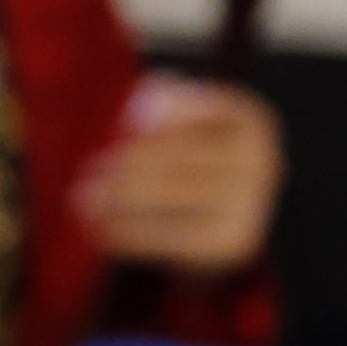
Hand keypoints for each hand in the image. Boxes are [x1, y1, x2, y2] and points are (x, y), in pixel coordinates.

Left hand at [72, 76, 278, 275]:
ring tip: (84, 199)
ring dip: (120, 197)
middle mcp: (262, 160)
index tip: (124, 120)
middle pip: (180, 154)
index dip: (166, 111)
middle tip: (88, 172)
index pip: (204, 106)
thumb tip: (137, 102)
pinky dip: (131, 232)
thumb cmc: (199, 167)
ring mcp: (250, 204)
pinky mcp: (232, 243)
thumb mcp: (193, 128)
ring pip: (171, 194)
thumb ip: (166, 103)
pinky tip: (102, 228)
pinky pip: (170, 235)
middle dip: (127, 163)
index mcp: (252, 121)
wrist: (232, 226)